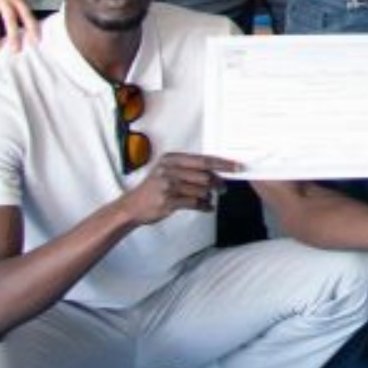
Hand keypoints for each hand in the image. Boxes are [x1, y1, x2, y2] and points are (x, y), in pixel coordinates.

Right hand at [121, 152, 240, 224]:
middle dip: (218, 182)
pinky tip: (207, 208)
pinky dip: (204, 206)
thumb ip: (187, 169)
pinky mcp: (169, 201)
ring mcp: (168, 186)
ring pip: (201, 189)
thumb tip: (215, 171)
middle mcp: (169, 170)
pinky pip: (195, 203)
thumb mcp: (166, 172)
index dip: (222, 163)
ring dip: (209, 196)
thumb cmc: (153, 189)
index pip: (203, 160)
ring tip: (209, 199)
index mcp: (171, 160)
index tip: (236, 167)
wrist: (132, 207)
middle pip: (204, 174)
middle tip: (224, 188)